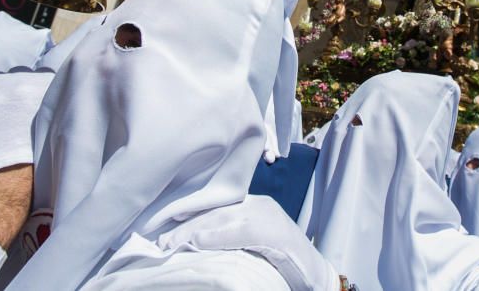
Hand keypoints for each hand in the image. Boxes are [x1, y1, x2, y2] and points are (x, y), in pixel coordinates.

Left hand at [159, 195, 339, 290]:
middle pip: (217, 211)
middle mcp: (260, 205)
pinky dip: (219, 237)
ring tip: (174, 242)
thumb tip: (196, 241)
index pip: (218, 207)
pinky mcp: (276, 232)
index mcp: (254, 205)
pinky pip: (243, 231)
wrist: (315, 275)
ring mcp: (269, 216)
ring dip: (195, 231)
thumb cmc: (282, 262)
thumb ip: (231, 237)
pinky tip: (200, 242)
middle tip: (163, 240)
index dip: (192, 214)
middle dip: (187, 225)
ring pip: (225, 218)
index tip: (168, 223)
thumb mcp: (253, 245)